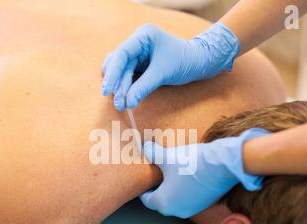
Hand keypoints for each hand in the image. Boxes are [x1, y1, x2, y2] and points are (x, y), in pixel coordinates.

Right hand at [102, 22, 240, 110]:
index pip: (121, 54)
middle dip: (117, 84)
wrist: (199, 63)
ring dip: (120, 88)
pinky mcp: (139, 64)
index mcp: (143, 36)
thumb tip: (127, 103)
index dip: (113, 74)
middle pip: (119, 64)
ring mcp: (137, 53)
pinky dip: (124, 86)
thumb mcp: (163, 74)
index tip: (107, 90)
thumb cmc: (184, 62)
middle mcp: (137, 42)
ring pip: (120, 71)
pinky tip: (122, 97)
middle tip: (118, 103)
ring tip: (120, 104)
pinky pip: (126, 75)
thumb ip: (143, 87)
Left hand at [140, 128, 269, 217]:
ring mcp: (192, 208)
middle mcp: (177, 211)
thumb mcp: (167, 156)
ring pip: (176, 199)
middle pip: (161, 200)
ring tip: (174, 170)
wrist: (223, 165)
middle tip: (159, 171)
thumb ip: (153, 153)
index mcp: (164, 204)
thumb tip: (146, 148)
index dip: (144, 187)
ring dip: (173, 187)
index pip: (147, 199)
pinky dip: (186, 188)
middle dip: (159, 186)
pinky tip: (189, 173)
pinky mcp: (205, 203)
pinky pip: (190, 197)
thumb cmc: (191, 163)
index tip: (145, 177)